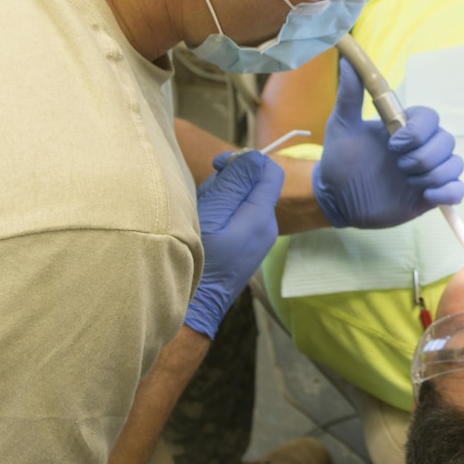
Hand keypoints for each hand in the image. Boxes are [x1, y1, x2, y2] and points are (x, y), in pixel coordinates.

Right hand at [185, 150, 283, 338]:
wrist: (193, 307)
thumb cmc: (198, 259)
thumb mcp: (212, 214)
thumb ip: (234, 182)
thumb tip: (254, 156)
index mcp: (262, 216)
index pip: (270, 171)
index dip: (245, 160)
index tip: (218, 166)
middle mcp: (266, 227)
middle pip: (254, 184)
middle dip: (228, 181)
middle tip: (205, 197)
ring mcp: (258, 240)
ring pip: (243, 201)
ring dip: (221, 199)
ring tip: (202, 216)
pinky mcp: (246, 249)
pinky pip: (238, 219)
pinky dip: (221, 215)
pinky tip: (205, 230)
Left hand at [312, 61, 463, 228]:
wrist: (337, 198)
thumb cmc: (340, 160)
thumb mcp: (342, 126)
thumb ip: (350, 95)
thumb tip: (346, 60)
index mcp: (405, 127)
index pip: (431, 117)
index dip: (418, 131)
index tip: (393, 144)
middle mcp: (421, 146)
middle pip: (447, 141)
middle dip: (422, 157)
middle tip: (397, 166)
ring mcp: (429, 171)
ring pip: (455, 164)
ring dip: (431, 175)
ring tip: (407, 183)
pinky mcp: (432, 196)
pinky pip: (458, 190)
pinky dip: (447, 193)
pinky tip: (425, 196)